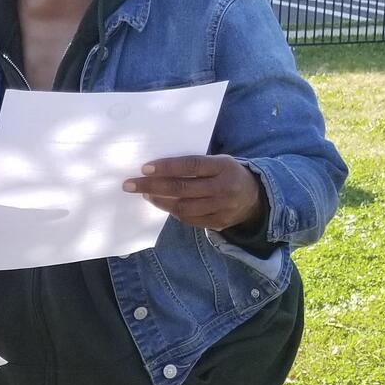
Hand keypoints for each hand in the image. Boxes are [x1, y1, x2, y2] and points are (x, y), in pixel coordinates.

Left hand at [123, 155, 264, 233]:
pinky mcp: (218, 222)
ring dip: (159, 201)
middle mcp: (223, 187)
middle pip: (182, 189)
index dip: (167, 167)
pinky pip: (189, 219)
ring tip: (145, 194)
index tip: (145, 168)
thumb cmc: (227, 174)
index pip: (191, 165)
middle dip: (152, 186)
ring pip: (183, 207)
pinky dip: (172, 211)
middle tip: (130, 184)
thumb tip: (157, 168)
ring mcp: (221, 207)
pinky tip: (161, 204)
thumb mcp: (218, 162)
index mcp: (223, 166)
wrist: (255, 198)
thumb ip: (194, 165)